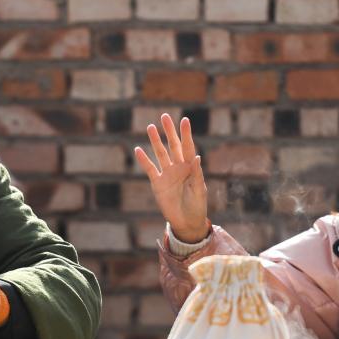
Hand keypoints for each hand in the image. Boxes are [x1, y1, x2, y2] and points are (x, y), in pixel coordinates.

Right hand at [135, 113, 209, 243]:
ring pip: (160, 154)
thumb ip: (197, 173)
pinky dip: (144, 160)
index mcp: (191, 167)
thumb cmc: (197, 206)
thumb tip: (196, 156)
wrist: (187, 222)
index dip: (185, 134)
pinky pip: (150, 169)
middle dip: (169, 131)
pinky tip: (138, 150)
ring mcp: (167, 174)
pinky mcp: (157, 183)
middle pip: (173, 145)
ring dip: (155, 141)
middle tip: (164, 116)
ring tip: (150, 127)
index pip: (188, 147)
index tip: (184, 120)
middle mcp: (178, 167)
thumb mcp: (200, 190)